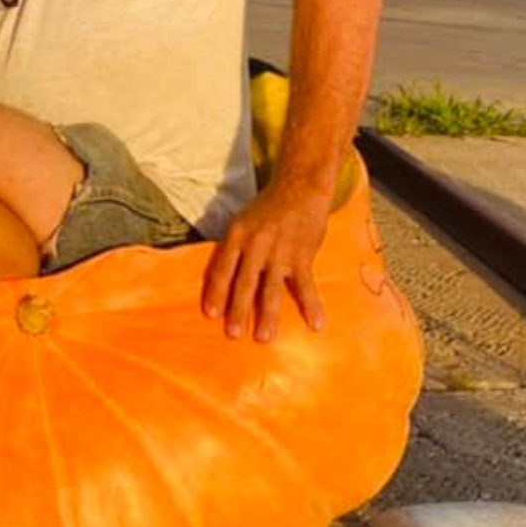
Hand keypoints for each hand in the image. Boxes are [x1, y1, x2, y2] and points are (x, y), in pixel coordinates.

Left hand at [201, 182, 330, 342]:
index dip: (215, 292)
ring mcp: (280, 252)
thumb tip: (221, 279)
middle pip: (244, 283)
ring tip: (264, 338)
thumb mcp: (242, 222)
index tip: (210, 315)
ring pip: (271, 289)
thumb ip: (234, 248)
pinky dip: (311, 306)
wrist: (300, 188)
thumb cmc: (266, 208)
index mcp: (237, 236)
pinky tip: (315, 325)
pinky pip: (306, 286)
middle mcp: (256, 245)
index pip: (222, 268)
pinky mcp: (302, 256)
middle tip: (233, 334)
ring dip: (267, 315)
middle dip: (238, 310)